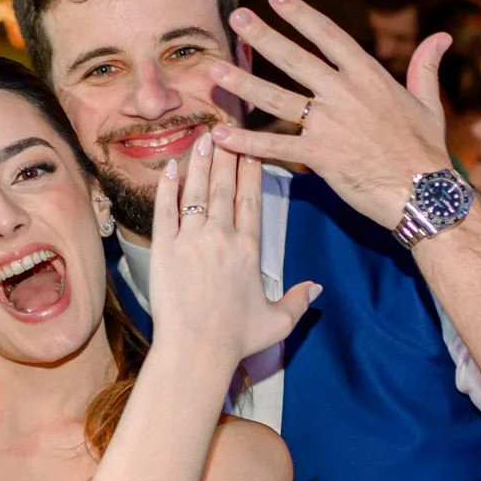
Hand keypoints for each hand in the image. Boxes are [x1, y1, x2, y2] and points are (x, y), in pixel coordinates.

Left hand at [147, 133, 318, 368]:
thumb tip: (317, 287)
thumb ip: (298, 301)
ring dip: (200, 162)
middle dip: (227, 155)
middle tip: (226, 130)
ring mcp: (191, 240)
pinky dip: (167, 187)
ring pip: (196, 192)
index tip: (251, 149)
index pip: (252, 199)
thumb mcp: (278, 322)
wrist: (196, 350)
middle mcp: (221, 237)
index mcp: (249, 249)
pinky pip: (165, 210)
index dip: (251, 170)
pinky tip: (169, 167)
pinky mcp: (164, 249)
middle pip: (225, 186)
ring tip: (202, 138)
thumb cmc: (236, 339)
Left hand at [204, 0, 452, 228]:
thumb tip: (442, 37)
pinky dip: (247, 142)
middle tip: (235, 18)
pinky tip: (222, 134)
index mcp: (369, 76)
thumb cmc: (427, 150)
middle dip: (263, 37)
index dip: (300, 14)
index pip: (328, 35)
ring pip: (277, 99)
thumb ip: (426, 67)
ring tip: (214, 70)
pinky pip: (275, 147)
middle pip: (295, 59)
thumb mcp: (429, 103)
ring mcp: (329, 125)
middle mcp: (344, 94)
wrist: (423, 191)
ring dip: (243, 84)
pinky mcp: (319, 157)